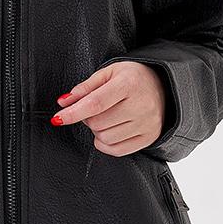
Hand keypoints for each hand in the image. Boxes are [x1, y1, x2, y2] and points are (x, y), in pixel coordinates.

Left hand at [51, 61, 166, 155]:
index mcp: (129, 84)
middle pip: (97, 123)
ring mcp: (147, 123)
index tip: (58, 119)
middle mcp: (141, 105)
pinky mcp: (149, 137)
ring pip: (105, 138)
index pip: (95, 103)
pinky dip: (106, 143)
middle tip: (96, 108)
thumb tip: (64, 102)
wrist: (164, 85)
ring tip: (107, 116)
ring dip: (98, 130)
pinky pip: (117, 150)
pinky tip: (110, 130)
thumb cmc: (133, 77)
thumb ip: (85, 87)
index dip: (73, 113)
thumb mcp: (109, 73)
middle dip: (88, 118)